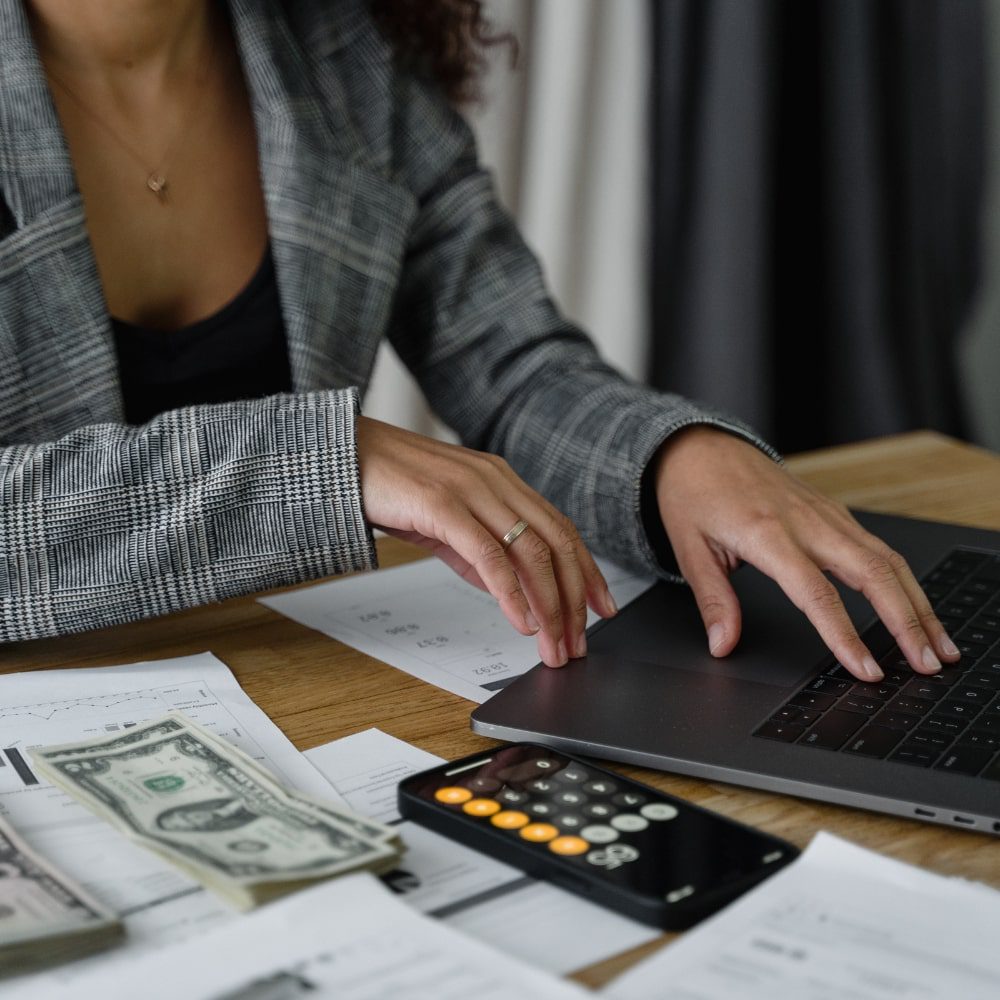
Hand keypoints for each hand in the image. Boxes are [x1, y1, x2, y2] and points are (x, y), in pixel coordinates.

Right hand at [355, 417, 616, 666]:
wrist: (340, 456)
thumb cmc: (390, 485)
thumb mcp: (447, 520)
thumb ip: (479, 551)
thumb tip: (509, 590)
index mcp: (502, 481)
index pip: (560, 529)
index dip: (587, 571)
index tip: (603, 607)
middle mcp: (496, 481)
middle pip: (556, 543)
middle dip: (575, 598)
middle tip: (579, 642)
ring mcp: (472, 490)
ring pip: (530, 551)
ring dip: (549, 605)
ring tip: (553, 644)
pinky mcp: (443, 505)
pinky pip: (489, 555)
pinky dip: (511, 593)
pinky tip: (520, 621)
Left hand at [653, 426, 960, 681]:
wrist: (701, 446)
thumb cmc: (693, 493)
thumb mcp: (689, 549)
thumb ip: (712, 600)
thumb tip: (723, 645)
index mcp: (768, 534)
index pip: (817, 594)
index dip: (845, 636)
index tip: (866, 670)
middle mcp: (806, 521)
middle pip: (874, 574)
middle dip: (907, 622)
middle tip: (927, 665)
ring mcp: (826, 514)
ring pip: (887, 559)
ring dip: (918, 604)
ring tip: (939, 646)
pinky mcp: (834, 511)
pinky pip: (879, 547)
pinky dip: (904, 580)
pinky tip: (916, 606)